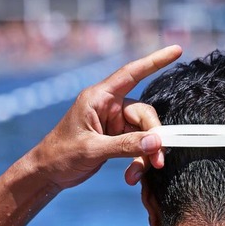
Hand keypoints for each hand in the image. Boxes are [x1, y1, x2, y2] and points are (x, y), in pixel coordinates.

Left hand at [30, 45, 182, 189]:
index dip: (155, 61)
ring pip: (145, 133)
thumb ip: (126, 145)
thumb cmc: (61, 154)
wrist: (47, 173)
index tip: (177, 50)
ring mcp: (115, 123)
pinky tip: (131, 176)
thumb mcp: (93, 150)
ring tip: (138, 174)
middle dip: (153, 138)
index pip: (132, 73)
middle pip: (144, 115)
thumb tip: (157, 142)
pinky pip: (138, 146)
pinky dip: (138, 161)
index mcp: (99, 97)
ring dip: (145, 155)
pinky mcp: (118, 138)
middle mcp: (109, 106)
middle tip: (158, 160)